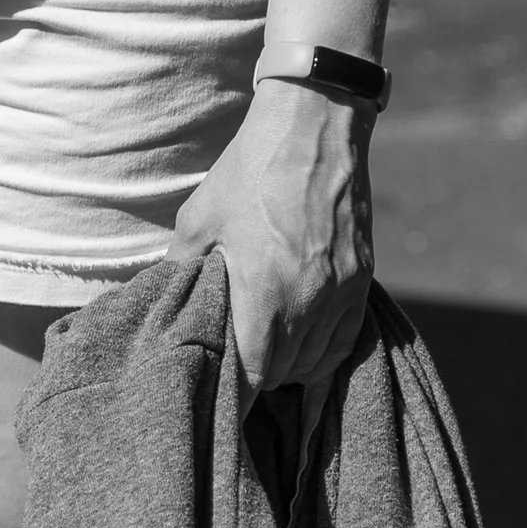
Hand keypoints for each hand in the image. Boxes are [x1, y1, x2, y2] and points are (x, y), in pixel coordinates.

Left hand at [170, 80, 375, 398]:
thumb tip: (164, 300)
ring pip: (318, 361)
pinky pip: (346, 338)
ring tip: (266, 358)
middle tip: (236, 374)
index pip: (254, 375)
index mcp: (265, 294)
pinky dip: (323, 349)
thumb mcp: (199, 219)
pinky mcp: (362, 280)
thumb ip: (183, 269)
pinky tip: (303, 341)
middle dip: (259, 379)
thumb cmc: (250, 171)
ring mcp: (341, 293)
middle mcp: (310, 303)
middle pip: (285, 373)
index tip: (218, 399)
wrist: (316, 128)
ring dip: (292, 368)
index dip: (235, 394)